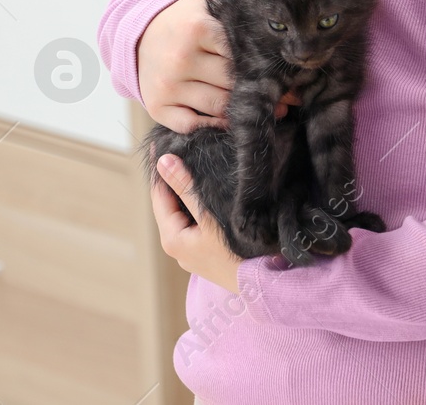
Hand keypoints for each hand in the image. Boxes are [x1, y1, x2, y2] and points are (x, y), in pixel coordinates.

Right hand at [137, 0, 300, 129]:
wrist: (140, 36)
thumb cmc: (186, 20)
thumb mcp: (209, 2)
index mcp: (197, 28)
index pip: (241, 53)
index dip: (264, 62)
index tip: (285, 70)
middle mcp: (180, 58)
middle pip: (233, 82)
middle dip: (261, 88)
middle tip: (291, 95)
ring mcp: (167, 85)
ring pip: (219, 106)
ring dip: (243, 109)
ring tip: (274, 111)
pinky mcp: (157, 107)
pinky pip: (194, 125)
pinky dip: (214, 125)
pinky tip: (230, 118)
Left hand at [151, 153, 242, 294]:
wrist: (266, 284)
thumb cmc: (237, 252)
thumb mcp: (210, 217)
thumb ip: (186, 189)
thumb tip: (163, 162)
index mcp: (172, 239)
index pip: (159, 195)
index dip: (160, 169)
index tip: (159, 142)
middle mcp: (178, 247)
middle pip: (170, 204)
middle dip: (174, 177)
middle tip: (179, 146)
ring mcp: (193, 251)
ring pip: (184, 212)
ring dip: (188, 190)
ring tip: (194, 161)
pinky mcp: (207, 252)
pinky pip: (197, 221)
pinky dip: (199, 204)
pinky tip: (209, 189)